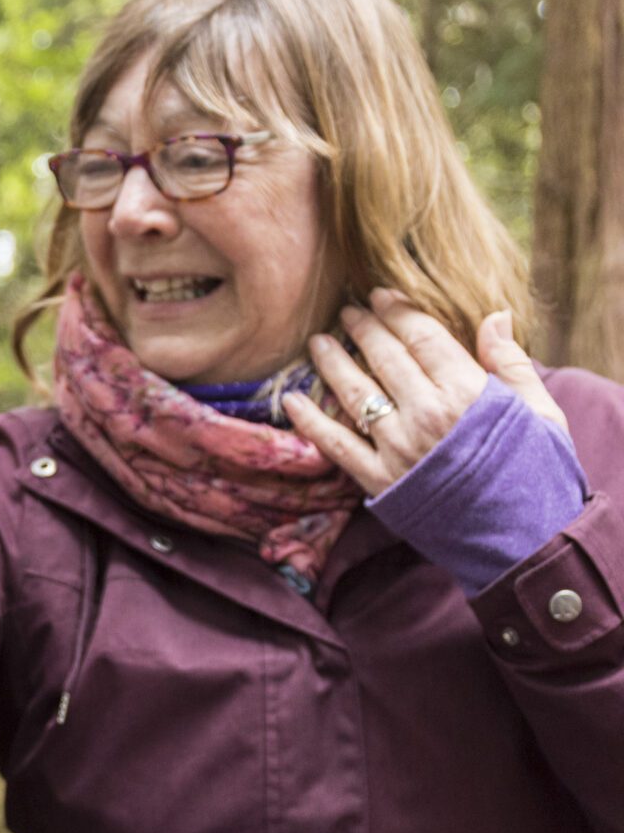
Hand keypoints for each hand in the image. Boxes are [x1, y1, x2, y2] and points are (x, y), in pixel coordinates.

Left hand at [288, 289, 570, 493]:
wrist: (522, 536)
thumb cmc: (535, 470)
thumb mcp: (540, 411)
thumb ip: (511, 362)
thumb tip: (494, 315)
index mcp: (467, 391)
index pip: (422, 336)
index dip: (397, 312)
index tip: (378, 296)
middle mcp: (427, 413)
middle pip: (384, 358)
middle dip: (362, 330)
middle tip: (345, 313)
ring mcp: (399, 447)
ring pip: (355, 393)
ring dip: (331, 363)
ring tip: (317, 342)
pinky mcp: (380, 480)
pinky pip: (336, 445)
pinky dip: (310, 421)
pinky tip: (291, 400)